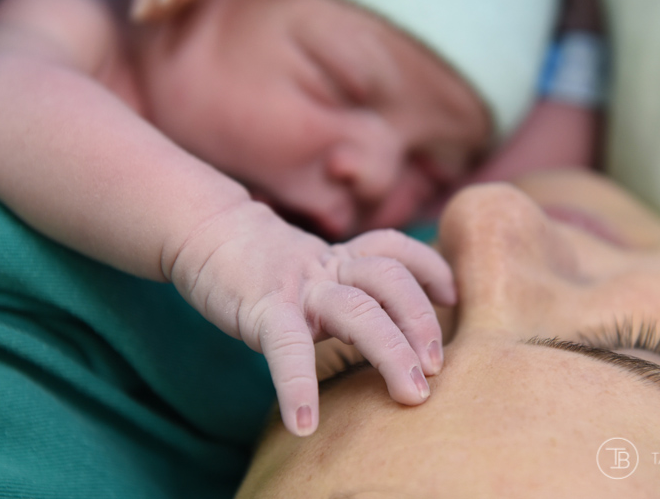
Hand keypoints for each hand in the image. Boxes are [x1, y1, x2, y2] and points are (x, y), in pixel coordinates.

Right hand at [167, 201, 454, 435]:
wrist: (206, 235)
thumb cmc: (264, 268)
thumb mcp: (314, 271)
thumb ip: (348, 291)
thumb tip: (388, 333)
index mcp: (343, 259)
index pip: (396, 251)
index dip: (429, 268)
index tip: (452, 297)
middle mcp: (330, 267)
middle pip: (390, 280)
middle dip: (420, 323)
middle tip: (437, 369)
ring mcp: (299, 285)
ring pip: (358, 309)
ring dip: (391, 351)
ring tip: (410, 394)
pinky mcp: (263, 306)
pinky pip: (287, 347)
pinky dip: (297, 386)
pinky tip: (303, 424)